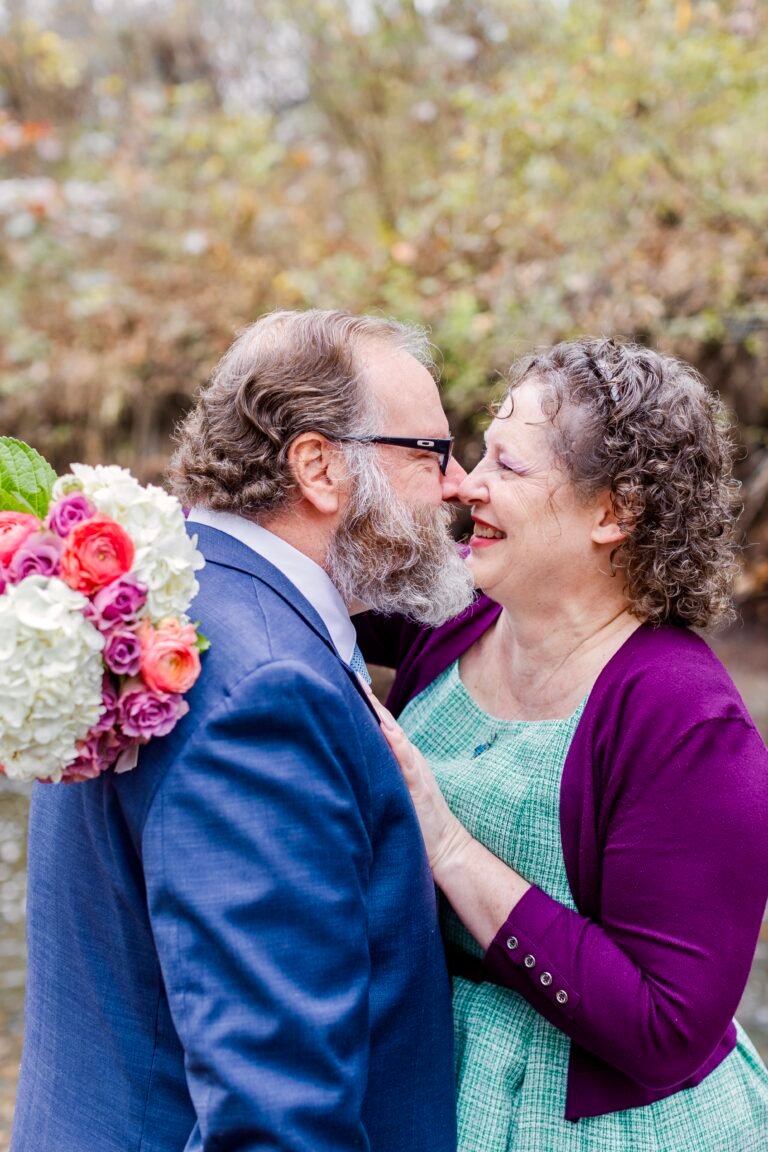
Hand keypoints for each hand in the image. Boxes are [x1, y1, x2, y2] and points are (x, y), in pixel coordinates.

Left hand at [363, 686, 471, 876]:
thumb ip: (379, 770)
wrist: (445, 846)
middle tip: (346, 673)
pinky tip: (384, 729)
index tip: (342, 680)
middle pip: (384, 722)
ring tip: (361, 690)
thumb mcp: (394, 788)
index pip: (378, 724)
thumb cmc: (416, 818)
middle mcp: (407, 757)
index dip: (362, 703)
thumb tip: (350, 757)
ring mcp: (414, 768)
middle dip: (366, 699)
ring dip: (378, 714)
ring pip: (394, 734)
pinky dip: (396, 743)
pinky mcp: (418, 785)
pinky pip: (406, 760)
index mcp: (399, 756)